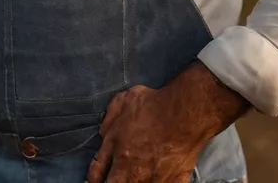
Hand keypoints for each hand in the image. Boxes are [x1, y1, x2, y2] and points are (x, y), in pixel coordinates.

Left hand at [86, 61, 249, 182]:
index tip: (92, 180)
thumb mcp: (123, 102)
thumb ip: (109, 121)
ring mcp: (153, 179)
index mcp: (119, 152)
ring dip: (134, 182)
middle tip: (113, 179)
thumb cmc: (154, 104)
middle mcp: (133, 171)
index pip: (97, 175)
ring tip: (135, 176)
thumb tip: (103, 134)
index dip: (92, 180)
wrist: (185, 112)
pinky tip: (156, 178)